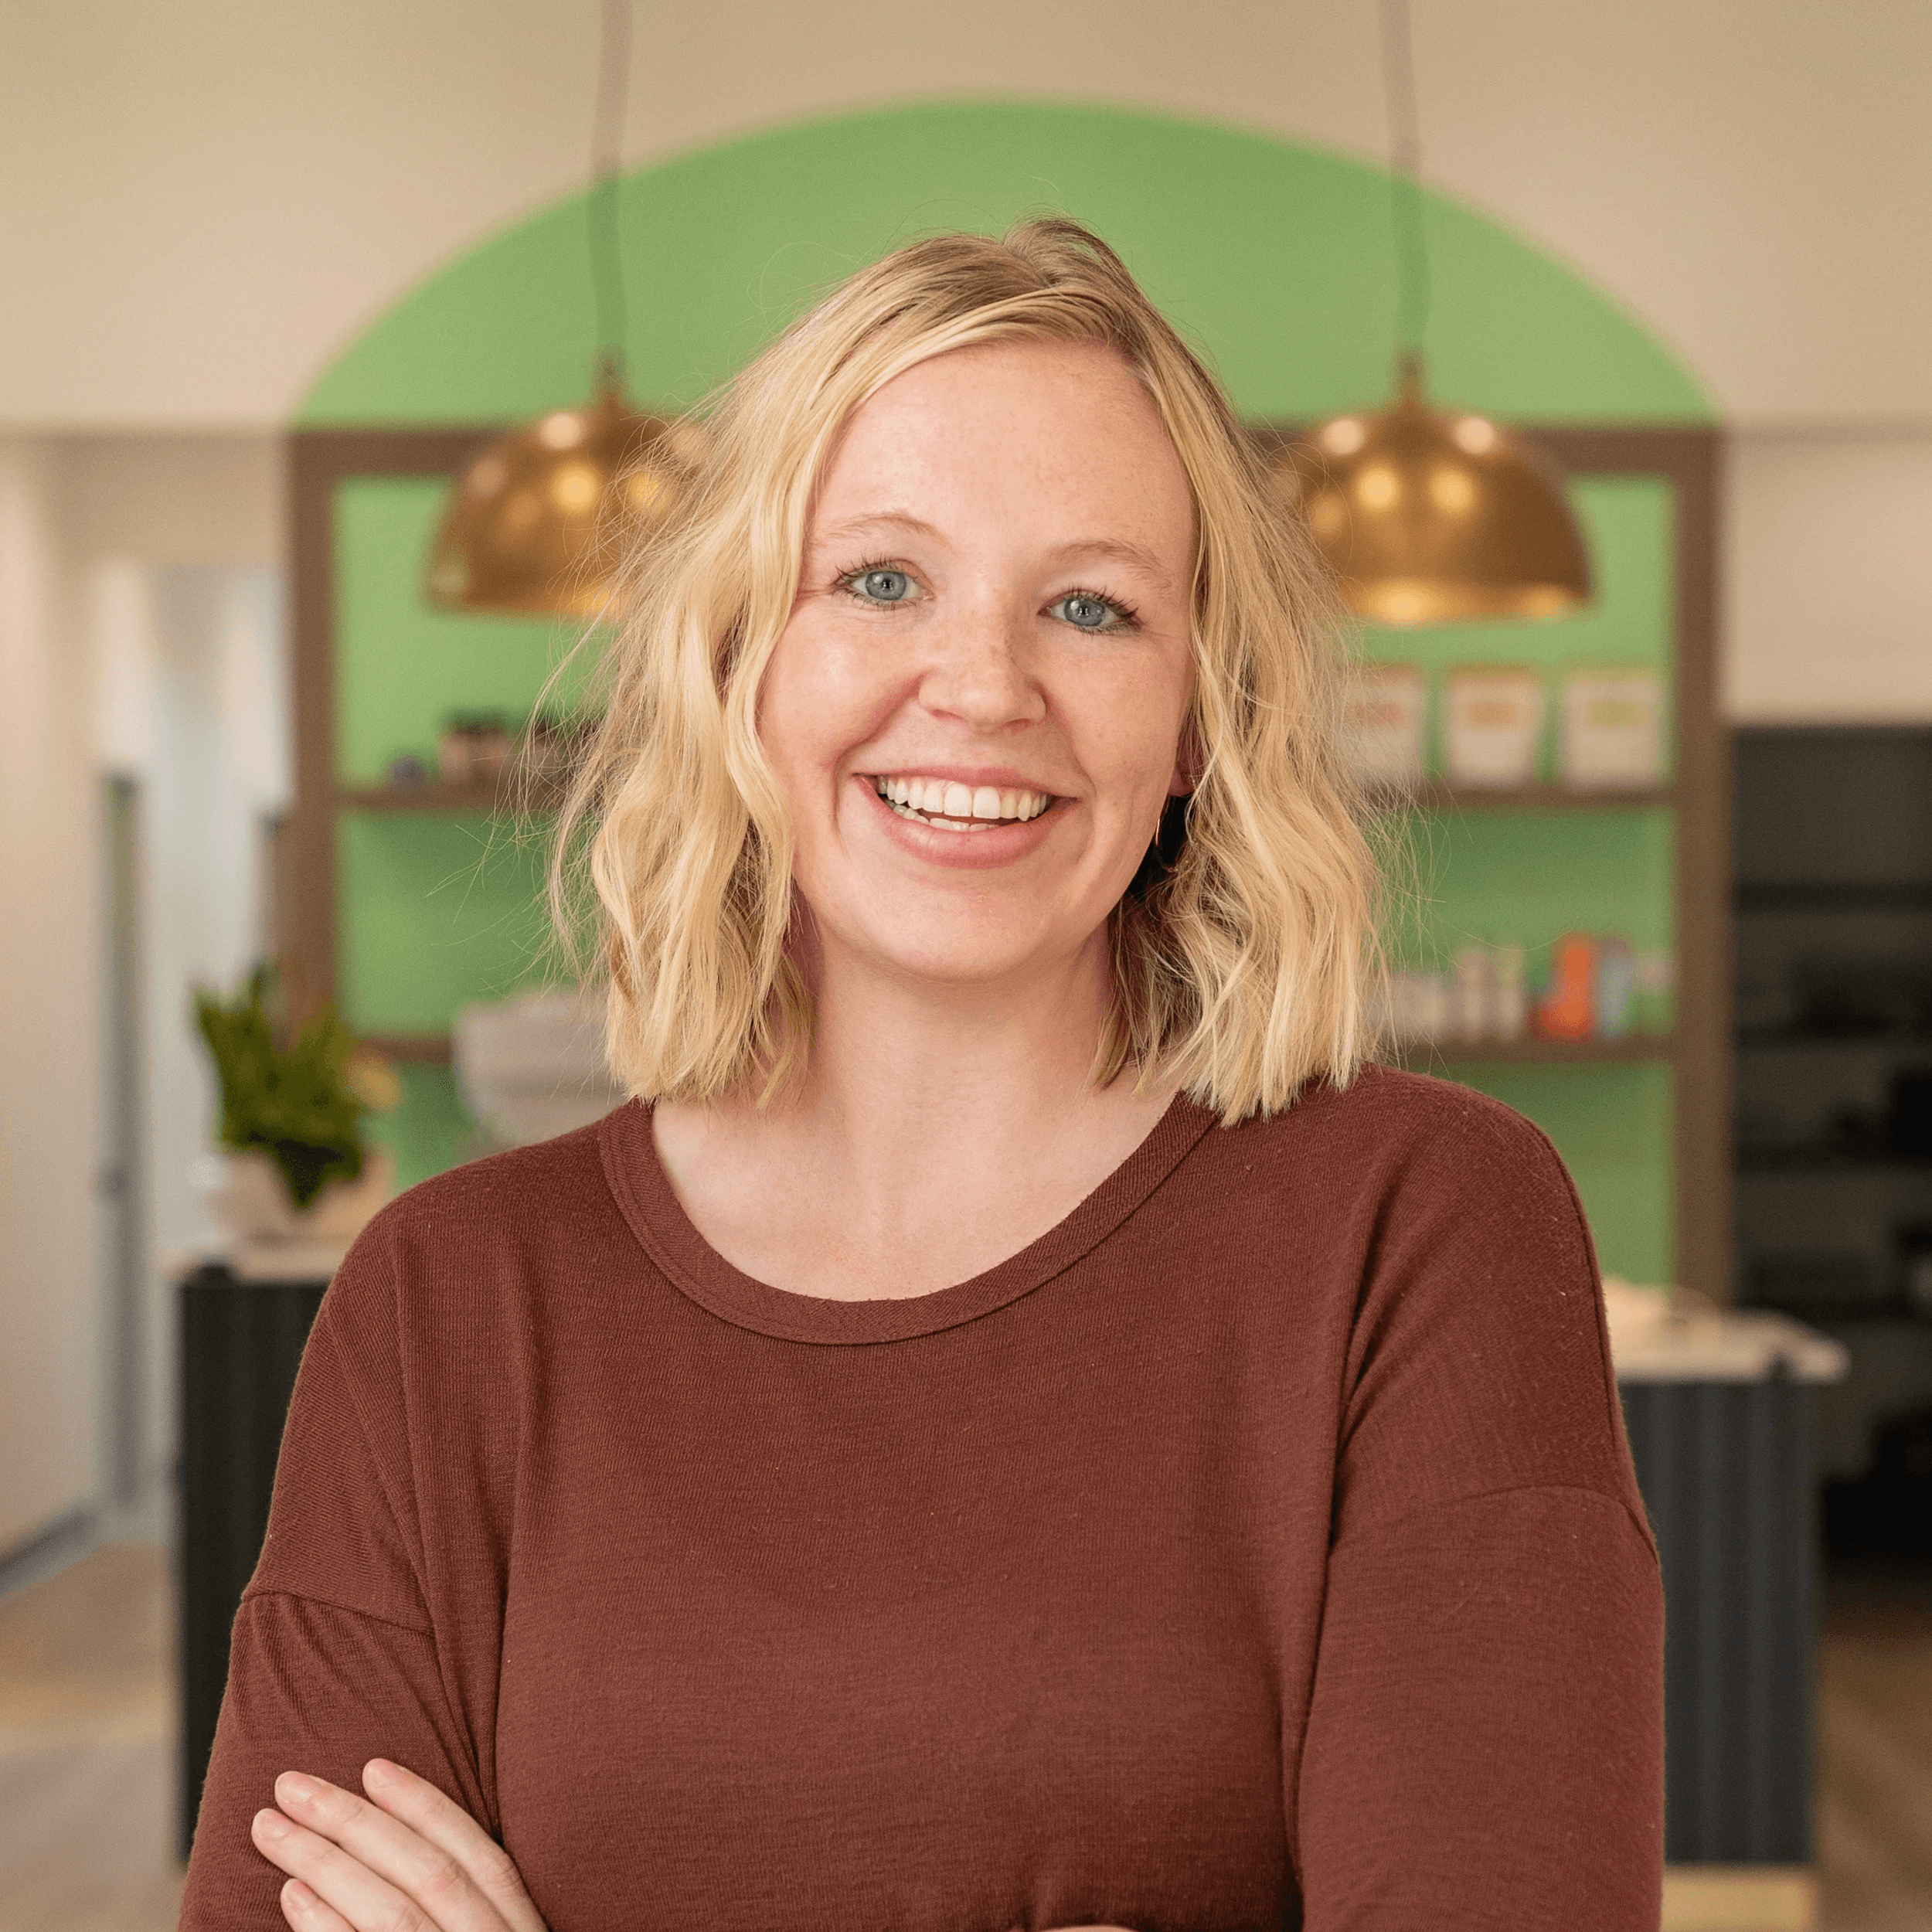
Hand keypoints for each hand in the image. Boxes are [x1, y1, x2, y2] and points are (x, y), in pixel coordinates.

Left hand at [251, 1758, 546, 1931]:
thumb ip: (469, 1907)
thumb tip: (399, 1844)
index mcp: (524, 1931)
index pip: (481, 1856)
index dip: (427, 1807)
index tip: (373, 1766)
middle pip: (428, 1874)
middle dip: (356, 1823)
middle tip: (290, 1785)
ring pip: (391, 1914)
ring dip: (326, 1864)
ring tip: (271, 1830)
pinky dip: (327, 1925)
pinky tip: (293, 1895)